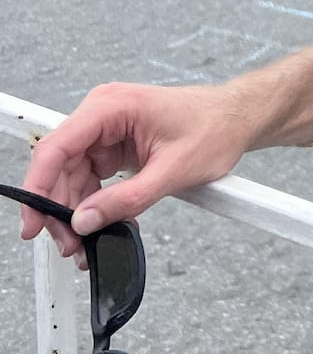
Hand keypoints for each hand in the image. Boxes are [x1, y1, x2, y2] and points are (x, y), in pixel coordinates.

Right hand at [20, 83, 253, 253]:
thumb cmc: (215, 129)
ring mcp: (107, 129)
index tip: (33, 223)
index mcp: (112, 107)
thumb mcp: (173, 171)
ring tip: (85, 245)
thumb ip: (127, 199)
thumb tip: (85, 221)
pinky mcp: (115, 145)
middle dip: (60, 209)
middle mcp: (103, 114)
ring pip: (73, 176)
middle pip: (60, 166)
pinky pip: (91, 177)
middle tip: (70, 246)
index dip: (38, 187)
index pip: (57, 147)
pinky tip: (102, 226)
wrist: (238, 119)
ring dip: (75, 211)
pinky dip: (93, 204)